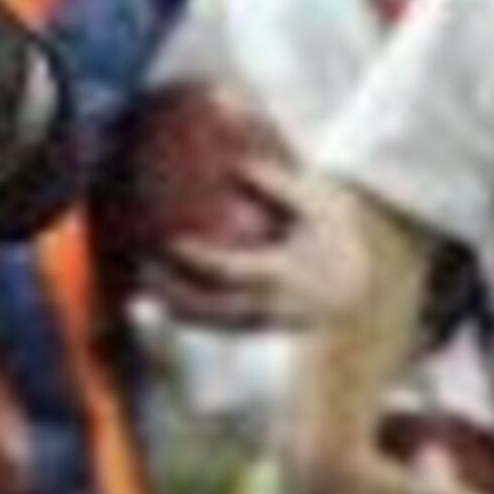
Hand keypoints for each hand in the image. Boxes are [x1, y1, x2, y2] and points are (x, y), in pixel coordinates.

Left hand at [138, 153, 367, 335]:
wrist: (353, 286)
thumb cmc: (330, 231)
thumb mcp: (318, 199)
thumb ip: (279, 180)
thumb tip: (238, 160)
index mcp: (285, 274)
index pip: (235, 271)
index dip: (201, 258)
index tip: (172, 239)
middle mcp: (271, 307)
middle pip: (212, 308)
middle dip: (173, 292)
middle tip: (143, 265)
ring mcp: (261, 325)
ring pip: (207, 325)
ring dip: (171, 306)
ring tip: (140, 279)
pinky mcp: (253, 333)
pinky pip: (211, 328)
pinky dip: (184, 314)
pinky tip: (155, 293)